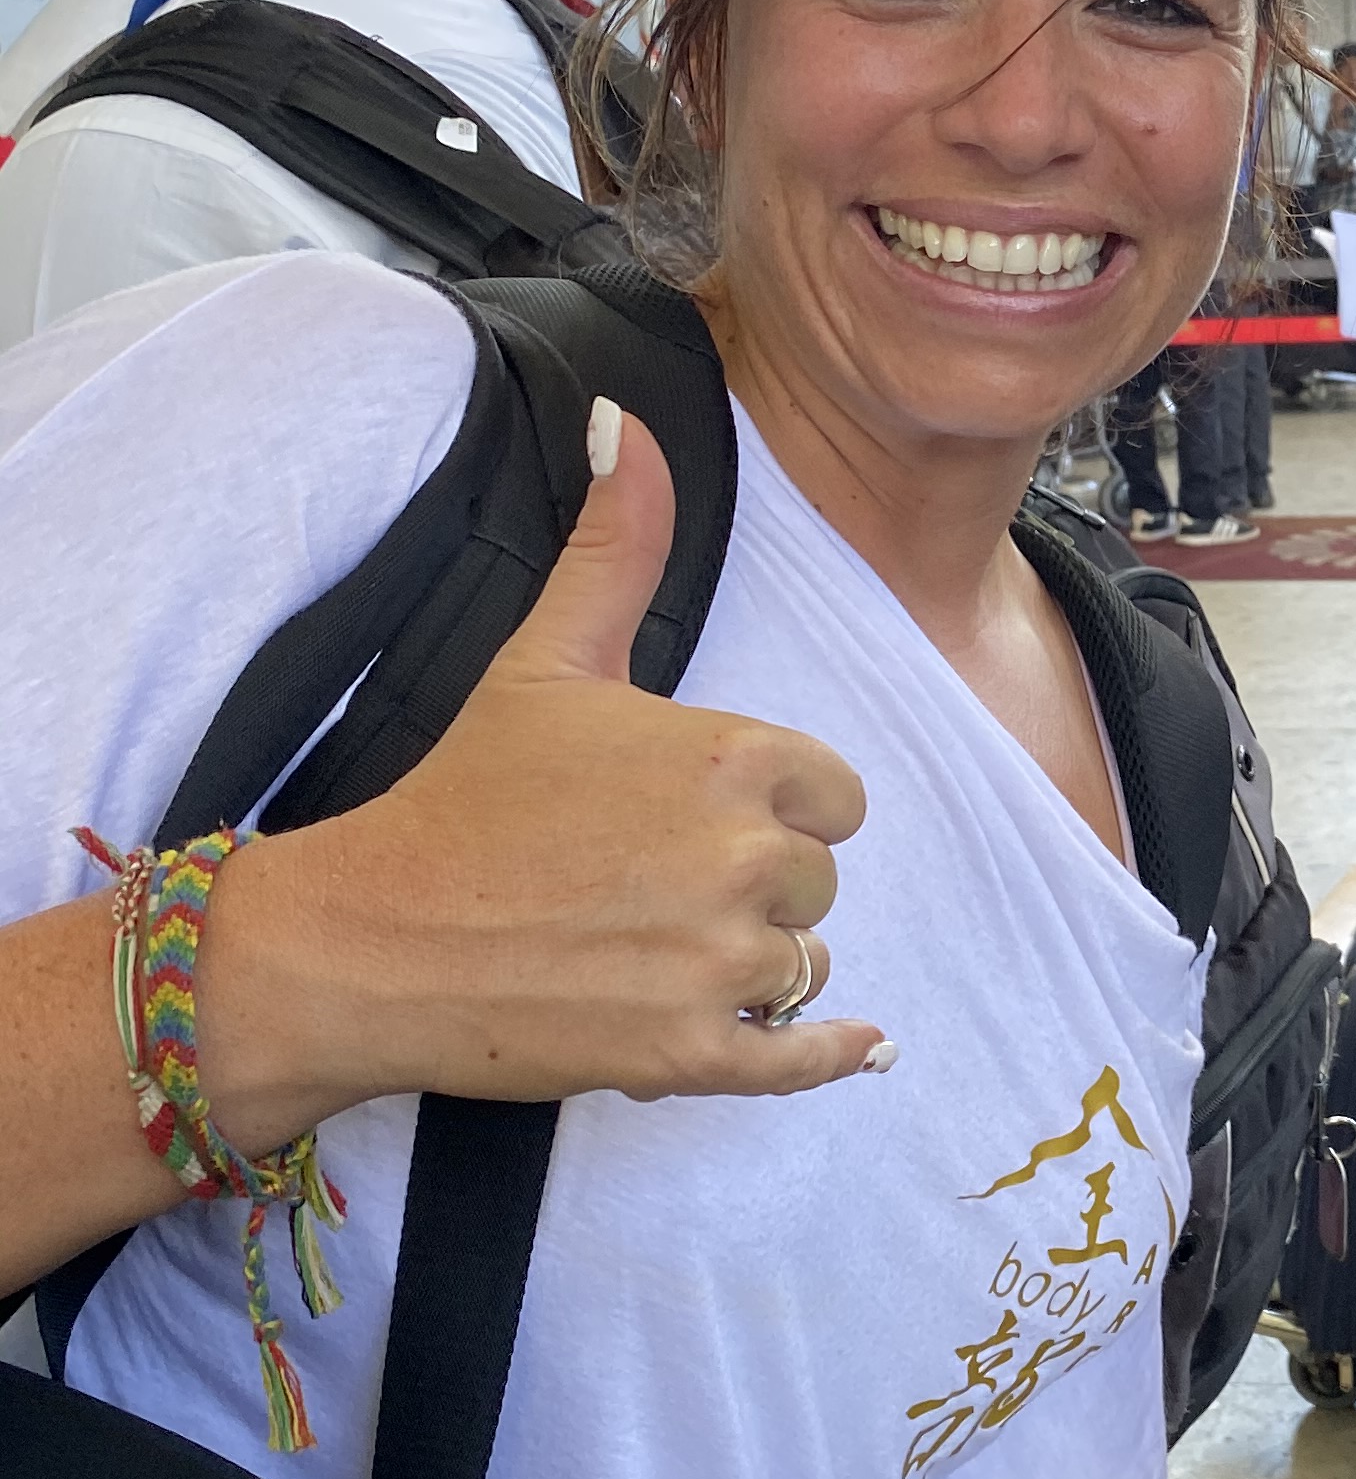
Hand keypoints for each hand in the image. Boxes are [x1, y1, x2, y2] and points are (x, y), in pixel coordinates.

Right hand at [204, 408, 886, 1138]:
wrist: (370, 936)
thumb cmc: (463, 796)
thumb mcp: (549, 657)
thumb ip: (618, 546)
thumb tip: (626, 422)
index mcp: (733, 755)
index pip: (833, 794)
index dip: (776, 808)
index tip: (696, 817)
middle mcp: (744, 855)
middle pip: (819, 880)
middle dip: (754, 889)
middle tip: (648, 884)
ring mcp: (720, 961)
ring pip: (805, 964)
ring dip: (750, 965)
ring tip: (650, 947)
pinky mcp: (692, 1053)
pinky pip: (807, 1055)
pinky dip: (829, 1055)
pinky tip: (861, 1046)